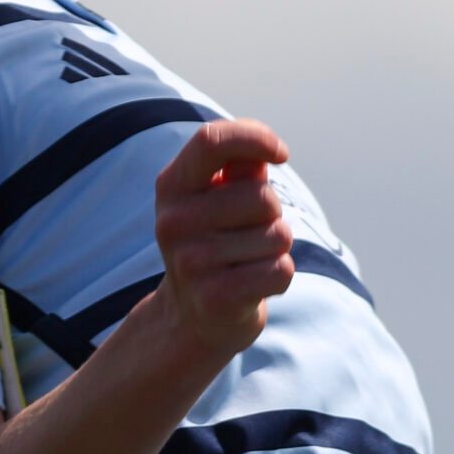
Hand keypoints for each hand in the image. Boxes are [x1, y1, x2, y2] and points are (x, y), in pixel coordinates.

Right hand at [147, 119, 295, 358]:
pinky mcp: (215, 297)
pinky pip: (281, 270)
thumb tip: (266, 150)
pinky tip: (254, 283)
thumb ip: (241, 166)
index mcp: (172, 185)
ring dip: (276, 248)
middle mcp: (174, 221)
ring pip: (277, 235)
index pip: (211, 140)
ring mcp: (191, 261)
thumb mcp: (219, 197)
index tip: (281, 155)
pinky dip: (280, 276)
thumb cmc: (216, 241)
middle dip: (273, 214)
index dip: (255, 137)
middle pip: (262, 197)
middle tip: (248, 233)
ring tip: (248, 259)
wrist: (192, 317)